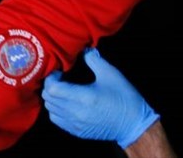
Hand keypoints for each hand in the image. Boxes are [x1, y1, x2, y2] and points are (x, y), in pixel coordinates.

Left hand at [43, 48, 158, 148]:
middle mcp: (76, 113)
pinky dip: (56, 110)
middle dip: (50, 86)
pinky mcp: (77, 132)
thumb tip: (83, 50)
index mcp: (83, 97)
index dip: (51, 78)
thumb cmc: (124, 98)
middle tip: (60, 79)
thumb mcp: (110, 73)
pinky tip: (65, 103)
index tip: (59, 72)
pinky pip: (57, 120)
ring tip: (62, 90)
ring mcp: (75, 124)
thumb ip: (93, 59)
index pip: (52, 88)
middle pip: (48, 98)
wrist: (134, 124)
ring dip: (52, 98)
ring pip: (50, 109)